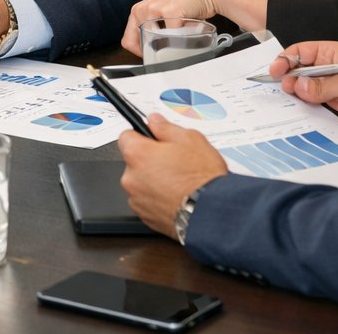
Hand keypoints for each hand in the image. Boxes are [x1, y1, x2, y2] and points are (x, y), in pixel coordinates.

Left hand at [118, 117, 227, 234]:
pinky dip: (158, 199)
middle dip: (149, 161)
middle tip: (173, 162)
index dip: (142, 136)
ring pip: (141, 183)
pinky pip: (147, 202)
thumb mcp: (189, 139)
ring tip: (178, 182)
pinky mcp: (145, 217)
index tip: (153, 140)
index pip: (126, 136)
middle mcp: (131, 177)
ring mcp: (136, 199)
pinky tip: (176, 196)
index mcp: (137, 154)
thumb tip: (154, 121)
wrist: (212, 212)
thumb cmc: (201, 177)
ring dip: (153, 181)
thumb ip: (165, 127)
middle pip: (134, 162)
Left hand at [120, 0, 269, 54]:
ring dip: (172, 44)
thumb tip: (149, 53)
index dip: (141, 53)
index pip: (128, 42)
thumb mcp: (161, 15)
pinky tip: (190, 27)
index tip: (154, 55)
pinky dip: (184, 37)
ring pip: (159, 43)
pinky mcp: (170, 12)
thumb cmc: (184, 4)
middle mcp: (143, 10)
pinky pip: (174, 37)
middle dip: (159, 51)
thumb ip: (152, 28)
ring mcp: (155, 11)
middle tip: (172, 45)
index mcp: (137, 12)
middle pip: (144, 46)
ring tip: (181, 32)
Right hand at [269, 41, 337, 134]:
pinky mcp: (334, 107)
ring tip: (286, 103)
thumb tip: (298, 86)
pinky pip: (313, 108)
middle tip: (282, 89)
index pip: (301, 52)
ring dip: (294, 97)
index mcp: (331, 54)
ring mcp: (330, 89)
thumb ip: (323, 85)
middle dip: (287, 79)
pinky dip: (305, 111)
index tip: (276, 71)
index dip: (286, 60)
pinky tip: (298, 115)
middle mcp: (328, 70)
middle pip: (298, 72)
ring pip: (304, 91)